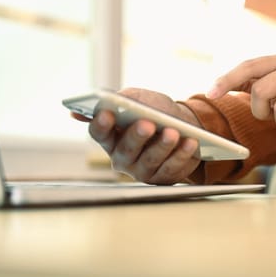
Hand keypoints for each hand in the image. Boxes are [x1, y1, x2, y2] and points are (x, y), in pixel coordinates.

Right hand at [81, 88, 201, 184]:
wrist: (184, 125)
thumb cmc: (156, 111)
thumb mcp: (140, 99)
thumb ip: (120, 99)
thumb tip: (85, 108)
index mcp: (111, 137)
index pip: (99, 132)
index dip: (101, 124)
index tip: (107, 113)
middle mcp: (122, 157)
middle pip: (126, 149)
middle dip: (137, 136)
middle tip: (147, 124)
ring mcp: (142, 170)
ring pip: (150, 160)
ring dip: (162, 146)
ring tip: (173, 132)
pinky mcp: (163, 177)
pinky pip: (171, 167)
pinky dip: (182, 154)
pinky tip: (190, 142)